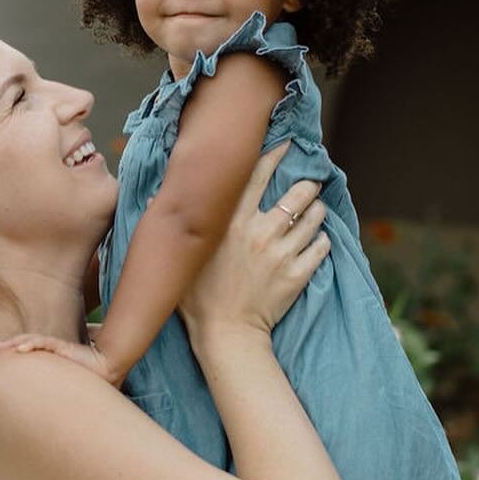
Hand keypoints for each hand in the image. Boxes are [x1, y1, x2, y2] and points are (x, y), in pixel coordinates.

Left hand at [0, 329, 122, 384]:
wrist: (108, 369)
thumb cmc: (88, 377)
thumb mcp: (64, 382)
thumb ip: (53, 387)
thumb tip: (40, 405)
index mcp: (51, 355)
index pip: (29, 349)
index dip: (14, 350)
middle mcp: (53, 349)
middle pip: (26, 342)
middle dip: (9, 344)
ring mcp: (58, 347)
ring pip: (32, 340)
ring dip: (15, 342)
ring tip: (1, 347)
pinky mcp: (64, 348)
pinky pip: (45, 343)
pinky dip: (32, 344)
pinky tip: (20, 349)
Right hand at [180, 143, 328, 344]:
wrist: (225, 335)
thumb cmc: (197, 297)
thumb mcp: (181, 257)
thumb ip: (175, 225)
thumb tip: (156, 198)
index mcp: (232, 222)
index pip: (257, 176)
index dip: (275, 155)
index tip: (287, 144)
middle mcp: (260, 232)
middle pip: (297, 193)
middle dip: (307, 184)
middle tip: (308, 183)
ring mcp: (282, 253)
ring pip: (313, 217)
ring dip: (317, 210)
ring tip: (315, 209)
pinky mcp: (299, 274)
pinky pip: (321, 246)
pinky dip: (322, 240)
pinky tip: (317, 239)